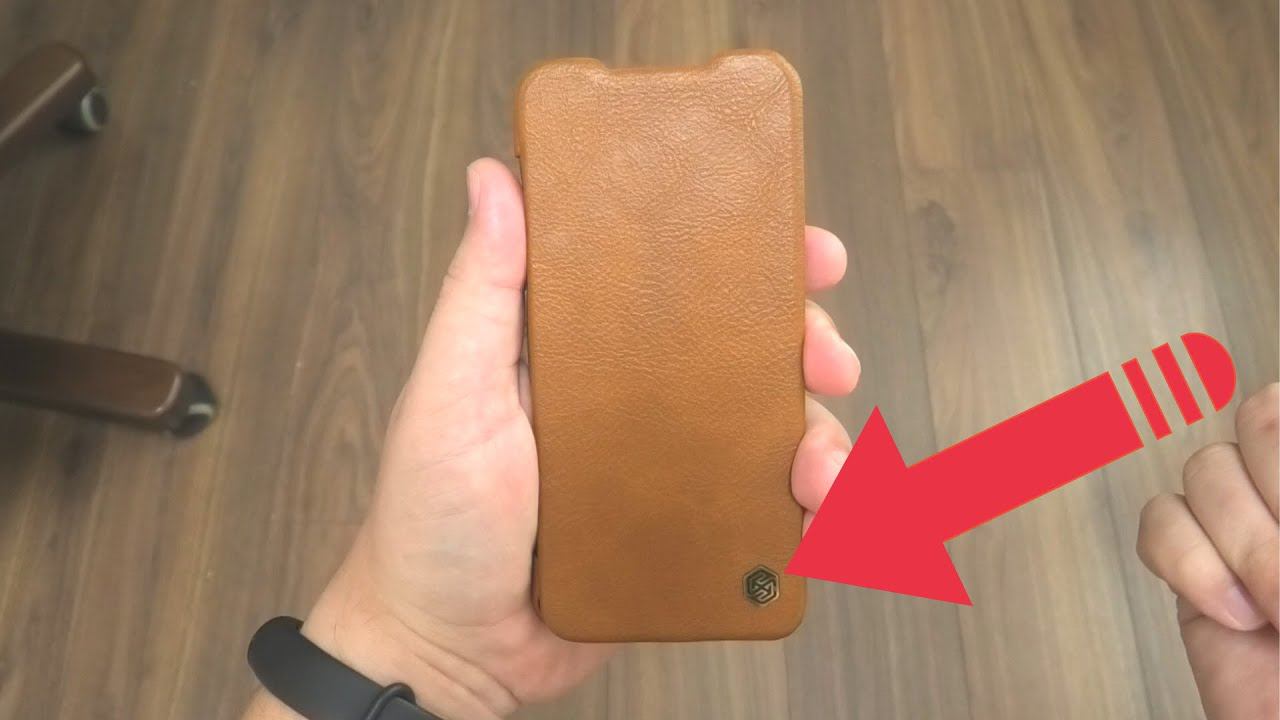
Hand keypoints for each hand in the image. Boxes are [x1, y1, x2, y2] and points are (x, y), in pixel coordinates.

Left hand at [245, 158, 858, 718]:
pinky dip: (804, 507)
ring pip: (766, 428)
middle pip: (740, 348)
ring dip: (819, 434)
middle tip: (831, 358)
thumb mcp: (451, 393)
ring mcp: (661, 466)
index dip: (743, 254)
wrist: (447, 653)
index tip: (799, 245)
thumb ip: (481, 291)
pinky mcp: (683, 531)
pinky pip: (760, 508)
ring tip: (825, 470)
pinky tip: (816, 516)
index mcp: (580, 348)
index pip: (672, 278)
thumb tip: (495, 177)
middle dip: (804, 343)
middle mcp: (629, 397)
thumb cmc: (429, 523)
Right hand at [1137, 383, 1278, 719]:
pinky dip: (1188, 565)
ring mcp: (1243, 529)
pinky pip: (1159, 521)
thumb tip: (1267, 461)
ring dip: (1241, 540)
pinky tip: (1233, 614)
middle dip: (1274, 497)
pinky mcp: (1192, 570)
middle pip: (1258, 419)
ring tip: (1273, 608)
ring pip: (1206, 466)